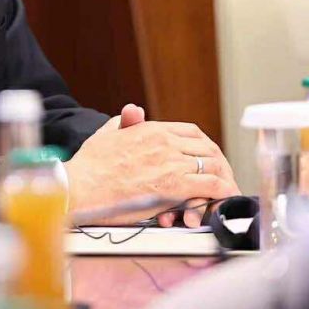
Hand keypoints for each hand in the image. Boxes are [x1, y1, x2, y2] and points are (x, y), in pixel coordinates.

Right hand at [64, 105, 236, 224]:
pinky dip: (224, 191)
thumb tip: (135, 111)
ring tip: (228, 189)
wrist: (80, 187)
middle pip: (207, 148)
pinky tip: (227, 197)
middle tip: (223, 176)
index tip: (208, 157)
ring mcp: (172, 163)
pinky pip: (212, 185)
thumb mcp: (106, 133)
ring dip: (223, 178)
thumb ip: (125, 121)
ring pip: (213, 166)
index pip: (191, 132)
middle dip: (218, 163)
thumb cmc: (88, 166)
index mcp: (151, 129)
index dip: (205, 146)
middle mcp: (165, 142)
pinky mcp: (175, 186)